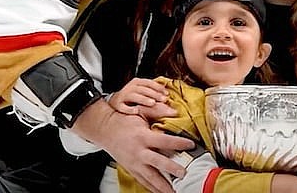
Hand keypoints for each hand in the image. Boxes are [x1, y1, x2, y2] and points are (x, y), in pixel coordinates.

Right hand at [72, 100, 193, 192]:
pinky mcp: (131, 169)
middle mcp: (139, 152)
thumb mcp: (140, 114)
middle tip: (184, 174)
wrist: (104, 130)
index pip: (164, 141)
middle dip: (172, 169)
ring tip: (175, 191)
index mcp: (143, 137)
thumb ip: (157, 114)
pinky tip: (161, 192)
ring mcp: (134, 163)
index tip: (191, 145)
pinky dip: (153, 188)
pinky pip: (143, 181)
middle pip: (158, 162)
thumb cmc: (122, 121)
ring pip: (151, 177)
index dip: (179, 143)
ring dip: (163, 185)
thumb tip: (174, 112)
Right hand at [109, 78, 171, 116]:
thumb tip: (167, 92)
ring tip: (152, 103)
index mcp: (136, 82)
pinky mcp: (117, 105)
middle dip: (154, 94)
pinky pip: (123, 107)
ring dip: (143, 99)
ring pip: (133, 96)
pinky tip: (136, 111)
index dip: (158, 87)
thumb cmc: (132, 96)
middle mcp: (129, 88)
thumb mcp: (141, 90)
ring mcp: (123, 96)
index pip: (148, 82)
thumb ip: (152, 90)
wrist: (115, 101)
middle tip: (163, 99)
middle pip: (142, 89)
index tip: (166, 93)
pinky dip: (129, 109)